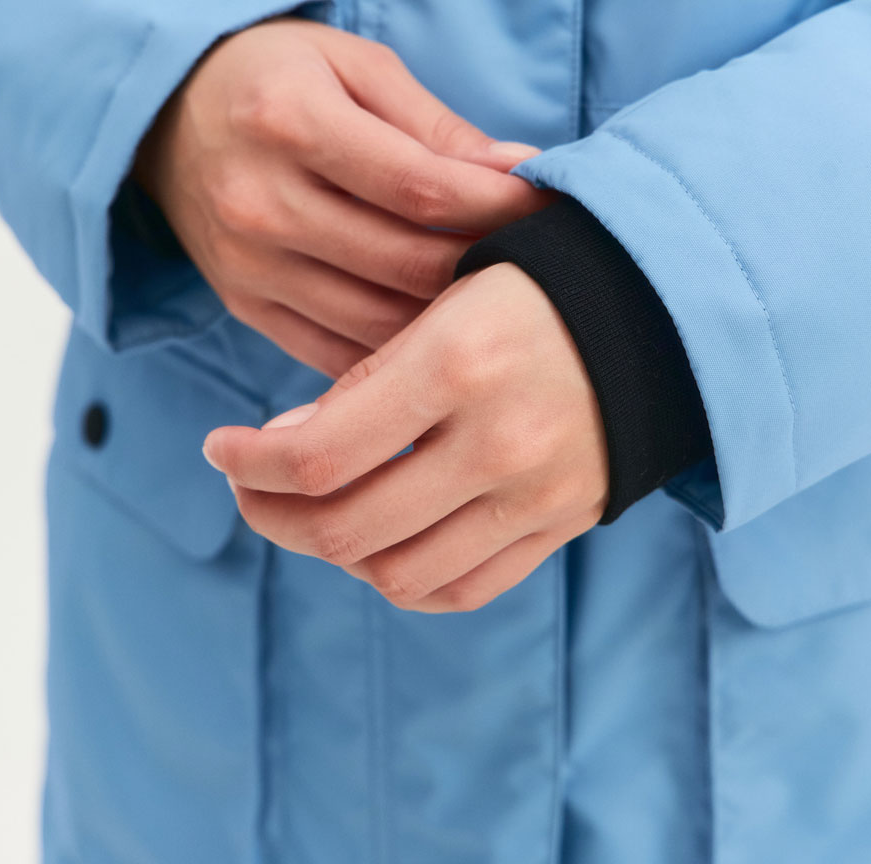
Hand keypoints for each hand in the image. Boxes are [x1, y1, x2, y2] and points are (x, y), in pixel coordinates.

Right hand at [134, 17, 547, 375]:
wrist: (164, 114)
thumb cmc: (277, 76)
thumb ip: (434, 124)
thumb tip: (519, 171)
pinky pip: (335, 353)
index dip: (499, 206)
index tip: (552, 207)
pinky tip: (441, 336)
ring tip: (501, 301)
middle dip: (487, 266)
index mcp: (290, 122)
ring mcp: (247, 265)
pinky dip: (397, 354)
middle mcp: (260, 202)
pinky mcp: (243, 305)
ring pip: (376, 321)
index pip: (420, 187)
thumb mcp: (353, 65)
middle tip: (545, 262)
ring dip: (449, 320)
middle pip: (404, 262)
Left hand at [204, 263, 608, 612]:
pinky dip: (402, 578)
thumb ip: (368, 375)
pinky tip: (375, 542)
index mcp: (459, 362)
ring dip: (330, 552)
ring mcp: (534, 496)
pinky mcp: (558, 528)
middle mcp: (498, 441)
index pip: (319, 453)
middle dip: (270, 512)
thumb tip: (285, 446)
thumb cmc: (534, 288)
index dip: (248, 462)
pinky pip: (461, 589)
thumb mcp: (444, 296)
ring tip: (308, 511)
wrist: (657, 317)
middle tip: (247, 484)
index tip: (220, 446)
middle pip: (346, 527)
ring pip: (397, 572)